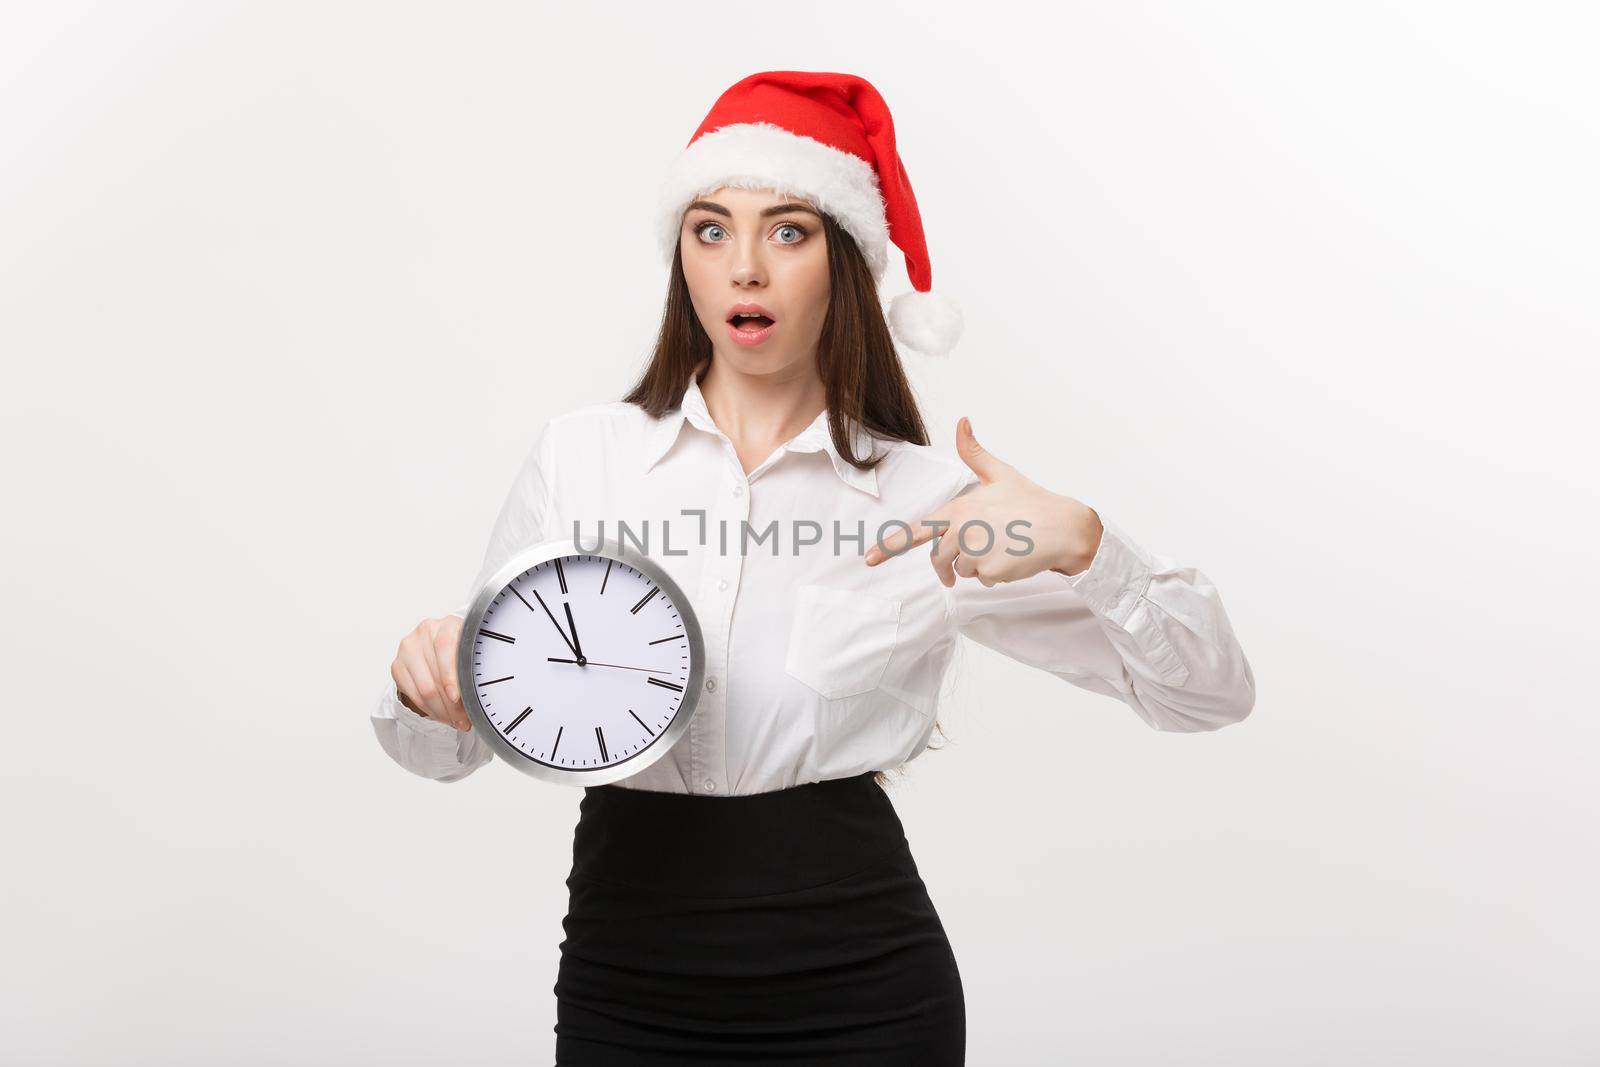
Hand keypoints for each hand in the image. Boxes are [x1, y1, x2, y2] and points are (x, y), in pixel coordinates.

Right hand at [391, 614, 471, 730]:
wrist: (444, 645)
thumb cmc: (463, 650)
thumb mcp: (474, 651)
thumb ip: (475, 666)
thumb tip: (479, 697)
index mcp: (447, 625)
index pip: (445, 648)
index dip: (451, 676)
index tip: (457, 698)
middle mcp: (425, 632)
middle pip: (434, 676)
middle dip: (451, 704)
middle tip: (464, 720)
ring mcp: (408, 648)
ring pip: (423, 689)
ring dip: (441, 711)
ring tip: (455, 721)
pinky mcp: (398, 665)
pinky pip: (413, 695)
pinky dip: (429, 710)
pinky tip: (441, 715)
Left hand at [863, 417, 1103, 586]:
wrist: (1064, 527)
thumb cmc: (1032, 501)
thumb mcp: (1000, 474)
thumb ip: (974, 453)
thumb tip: (962, 420)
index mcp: (959, 508)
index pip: (917, 530)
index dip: (889, 545)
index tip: (869, 559)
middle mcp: (963, 529)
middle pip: (940, 559)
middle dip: (951, 565)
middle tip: (977, 556)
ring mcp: (976, 552)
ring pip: (961, 572)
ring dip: (977, 567)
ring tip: (1002, 549)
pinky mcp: (991, 571)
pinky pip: (982, 581)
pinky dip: (995, 575)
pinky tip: (1012, 559)